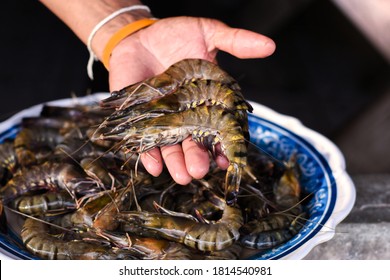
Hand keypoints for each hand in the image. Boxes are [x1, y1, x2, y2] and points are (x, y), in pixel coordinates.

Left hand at [108, 16, 275, 184]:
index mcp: (208, 100)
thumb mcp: (208, 33)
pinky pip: (145, 142)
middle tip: (199, 170)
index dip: (225, 144)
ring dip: (176, 163)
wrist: (139, 35)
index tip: (228, 159)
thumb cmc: (176, 35)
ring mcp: (165, 120)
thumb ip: (236, 41)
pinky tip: (155, 167)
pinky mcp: (142, 120)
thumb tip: (270, 45)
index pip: (221, 127)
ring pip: (172, 147)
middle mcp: (188, 115)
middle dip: (198, 158)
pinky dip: (149, 155)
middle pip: (195, 142)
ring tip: (182, 176)